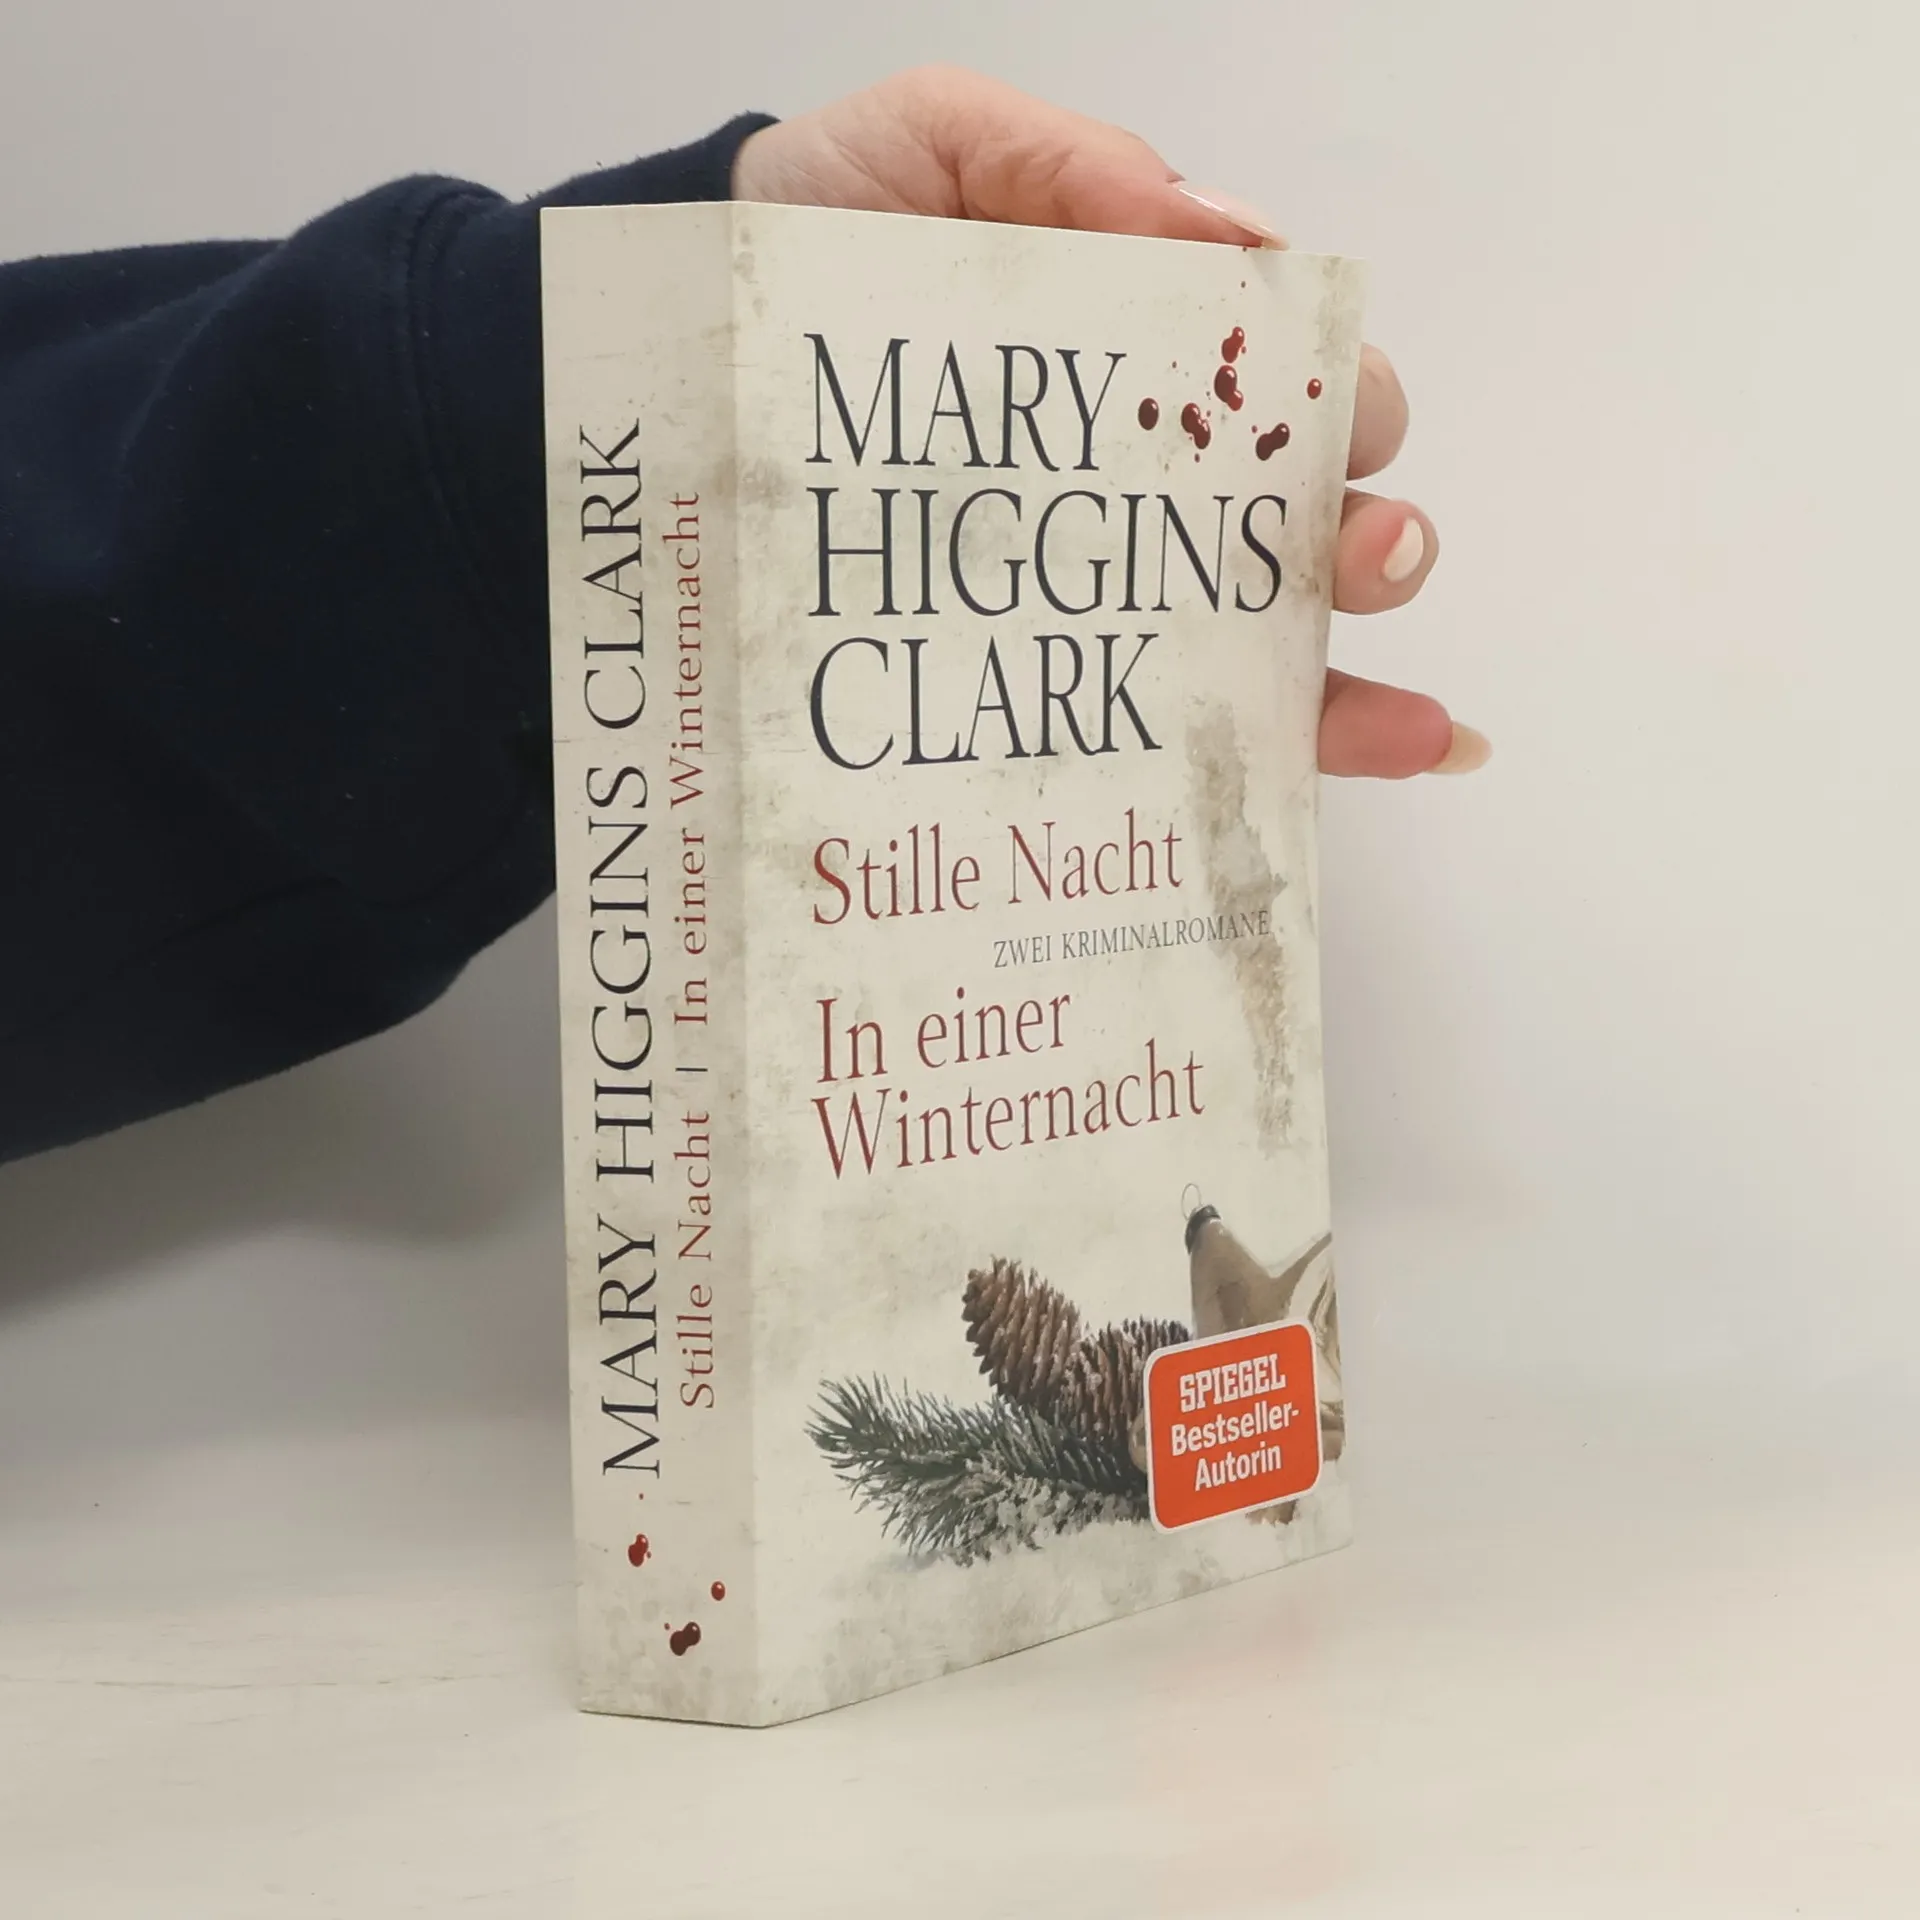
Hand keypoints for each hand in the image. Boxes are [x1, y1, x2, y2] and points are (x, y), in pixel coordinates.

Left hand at [733, 66, 1486, 779]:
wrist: (687, 371)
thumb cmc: (816, 241)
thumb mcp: (936, 146)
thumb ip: (1074, 170)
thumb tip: (1238, 241)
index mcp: (1143, 344)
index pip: (1275, 373)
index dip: (1330, 393)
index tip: (1333, 418)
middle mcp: (1147, 467)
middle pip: (1300, 496)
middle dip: (1360, 514)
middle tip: (1355, 541)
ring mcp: (1112, 577)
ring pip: (1277, 617)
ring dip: (1358, 635)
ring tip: (1391, 662)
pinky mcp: (1066, 669)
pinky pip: (1205, 715)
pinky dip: (1325, 735)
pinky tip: (1416, 744)